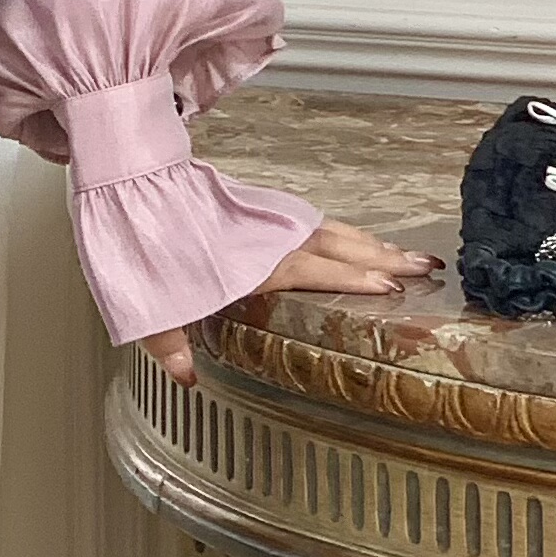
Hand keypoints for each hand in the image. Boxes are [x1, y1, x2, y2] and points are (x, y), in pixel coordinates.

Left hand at [139, 216, 440, 388]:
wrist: (127, 177)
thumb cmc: (138, 242)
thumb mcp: (146, 302)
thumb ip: (169, 341)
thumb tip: (189, 379)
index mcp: (250, 262)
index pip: (314, 271)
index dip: (353, 278)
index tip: (393, 286)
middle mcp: (266, 237)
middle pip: (336, 246)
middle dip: (383, 258)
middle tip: (428, 267)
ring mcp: (264, 218)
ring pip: (328, 229)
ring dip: (369, 242)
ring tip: (408, 255)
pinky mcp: (254, 207)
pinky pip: (311, 220)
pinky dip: (341, 230)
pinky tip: (352, 238)